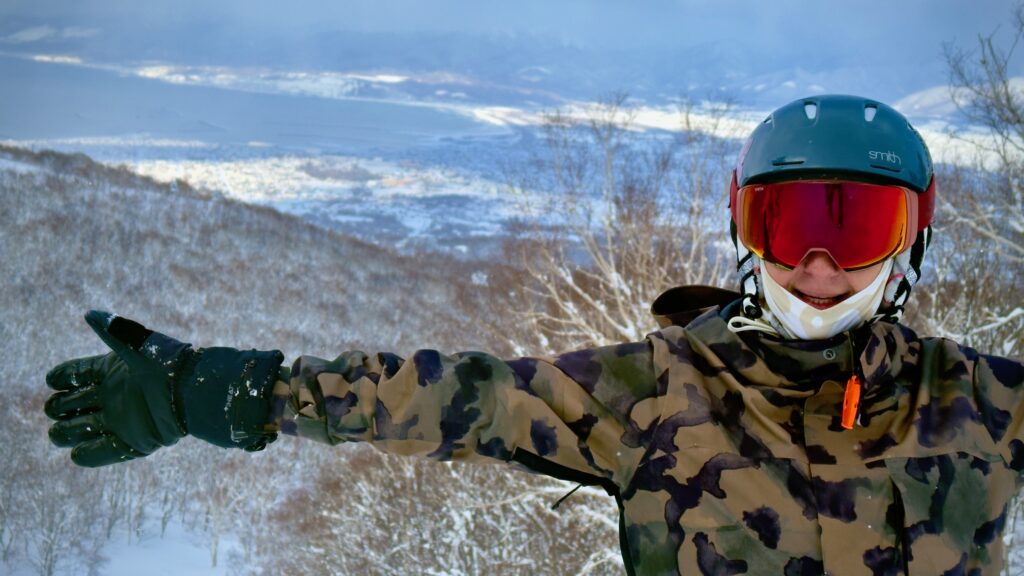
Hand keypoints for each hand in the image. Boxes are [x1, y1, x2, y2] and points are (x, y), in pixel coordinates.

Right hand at [45, 311, 282, 466]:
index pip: (77, 374)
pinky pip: (106, 451)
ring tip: (57, 433)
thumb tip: (91, 314)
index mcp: (112, 371)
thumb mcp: (139, 346)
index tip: (53, 380)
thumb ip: (115, 331)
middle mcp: (114, 396)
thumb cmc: (168, 365)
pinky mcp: (134, 441)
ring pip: (83, 429)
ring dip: (68, 432)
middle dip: (60, 407)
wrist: (195, 392)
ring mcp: (122, 420)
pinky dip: (90, 454)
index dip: (63, 377)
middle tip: (54, 408)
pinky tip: (76, 454)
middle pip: (75, 403)